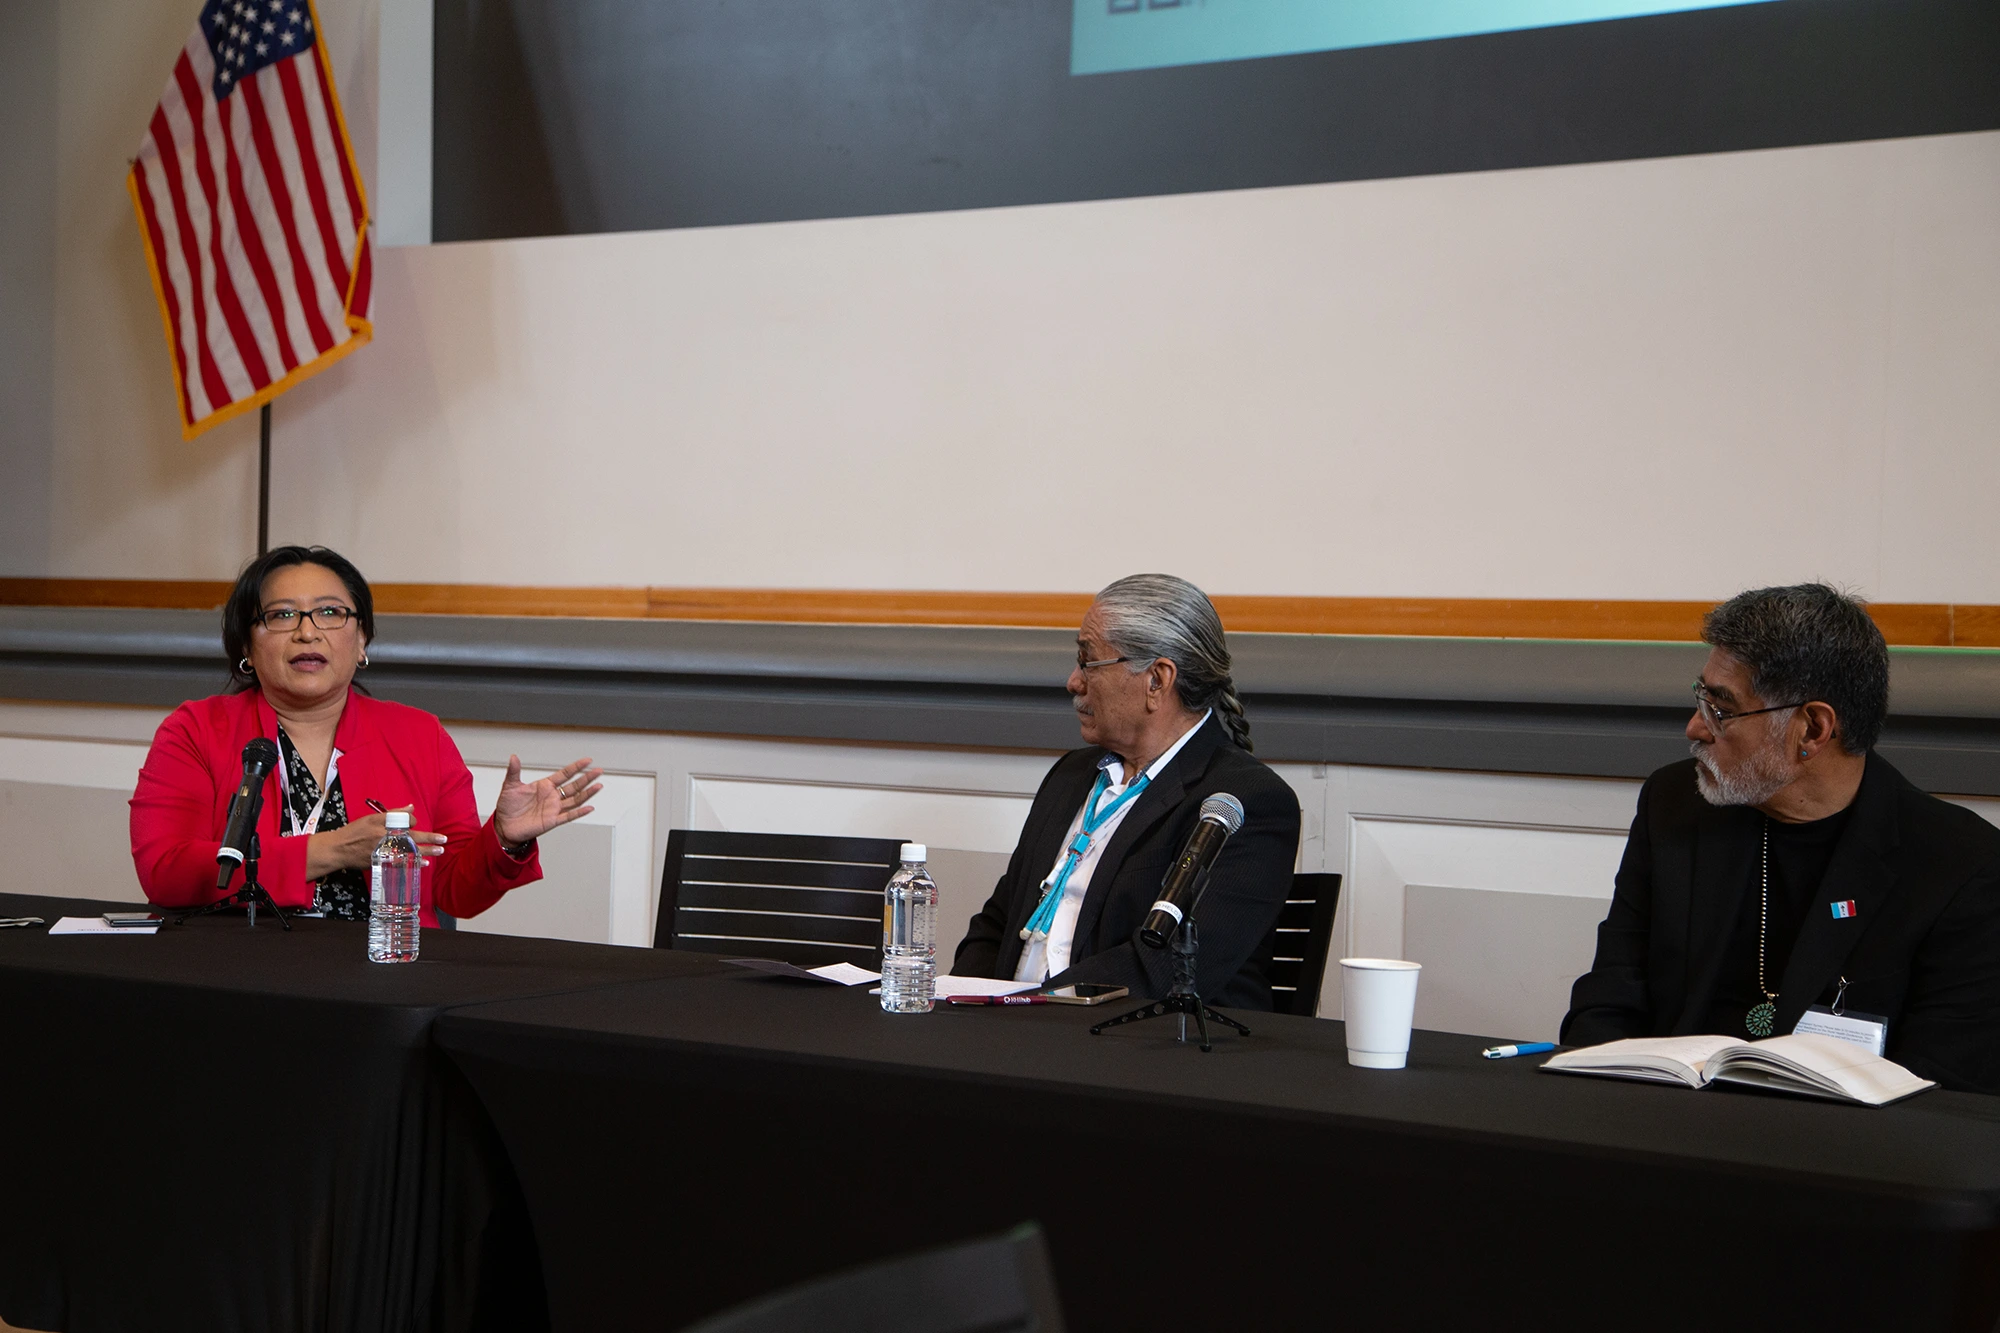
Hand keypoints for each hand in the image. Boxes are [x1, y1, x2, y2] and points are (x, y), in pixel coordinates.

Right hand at [304, 808, 446, 878]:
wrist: (337, 850)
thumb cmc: (354, 832)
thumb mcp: (371, 819)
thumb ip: (393, 814)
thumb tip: (411, 807)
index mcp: (383, 826)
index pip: (406, 821)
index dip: (413, 822)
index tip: (414, 823)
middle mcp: (385, 839)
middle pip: (412, 837)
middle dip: (429, 838)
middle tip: (444, 839)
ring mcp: (384, 852)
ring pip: (409, 851)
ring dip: (426, 851)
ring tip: (440, 850)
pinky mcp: (382, 862)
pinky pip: (401, 863)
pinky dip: (413, 863)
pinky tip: (424, 863)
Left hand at [493, 755, 601, 847]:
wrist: (504, 826)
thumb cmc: (507, 807)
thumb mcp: (510, 786)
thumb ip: (514, 771)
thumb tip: (513, 757)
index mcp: (544, 786)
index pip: (564, 774)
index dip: (576, 767)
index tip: (587, 761)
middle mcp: (552, 797)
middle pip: (574, 786)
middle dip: (587, 778)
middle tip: (598, 771)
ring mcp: (554, 809)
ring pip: (575, 800)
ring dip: (587, 793)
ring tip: (598, 786)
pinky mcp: (552, 821)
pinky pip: (569, 816)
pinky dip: (579, 812)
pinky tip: (588, 808)